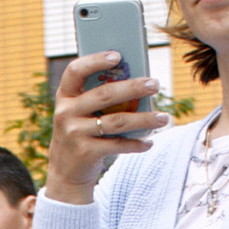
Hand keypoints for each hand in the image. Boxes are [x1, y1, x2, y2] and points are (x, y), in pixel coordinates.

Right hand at [44, 50, 162, 202]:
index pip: (76, 70)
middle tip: (155, 84)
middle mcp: (66, 113)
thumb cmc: (80, 134)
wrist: (65, 172)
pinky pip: (117, 145)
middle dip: (133, 88)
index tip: (118, 55)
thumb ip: (97, 97)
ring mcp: (74, 133)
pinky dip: (136, 143)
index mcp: (65, 96)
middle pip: (104, 95)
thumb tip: (136, 81)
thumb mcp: (80, 113)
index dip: (95, 60)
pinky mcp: (85, 152)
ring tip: (164, 118)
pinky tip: (150, 142)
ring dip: (144, 119)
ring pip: (116, 122)